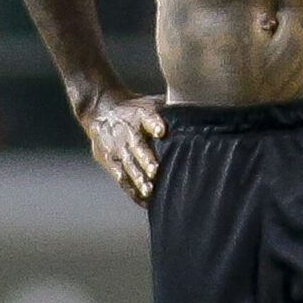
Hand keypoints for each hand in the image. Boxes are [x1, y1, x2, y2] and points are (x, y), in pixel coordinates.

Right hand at [79, 91, 166, 205]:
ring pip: (128, 165)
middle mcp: (127, 132)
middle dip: (146, 159)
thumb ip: (172, 109)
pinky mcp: (110, 161)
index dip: (154, 123)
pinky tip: (145, 200)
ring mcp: (117, 149)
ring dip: (138, 179)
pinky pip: (121, 178)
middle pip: (137, 146)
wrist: (100, 111)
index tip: (161, 131)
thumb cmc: (135, 109)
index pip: (147, 117)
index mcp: (140, 115)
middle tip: (154, 170)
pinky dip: (132, 190)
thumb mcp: (150, 102)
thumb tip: (202, 114)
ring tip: (149, 191)